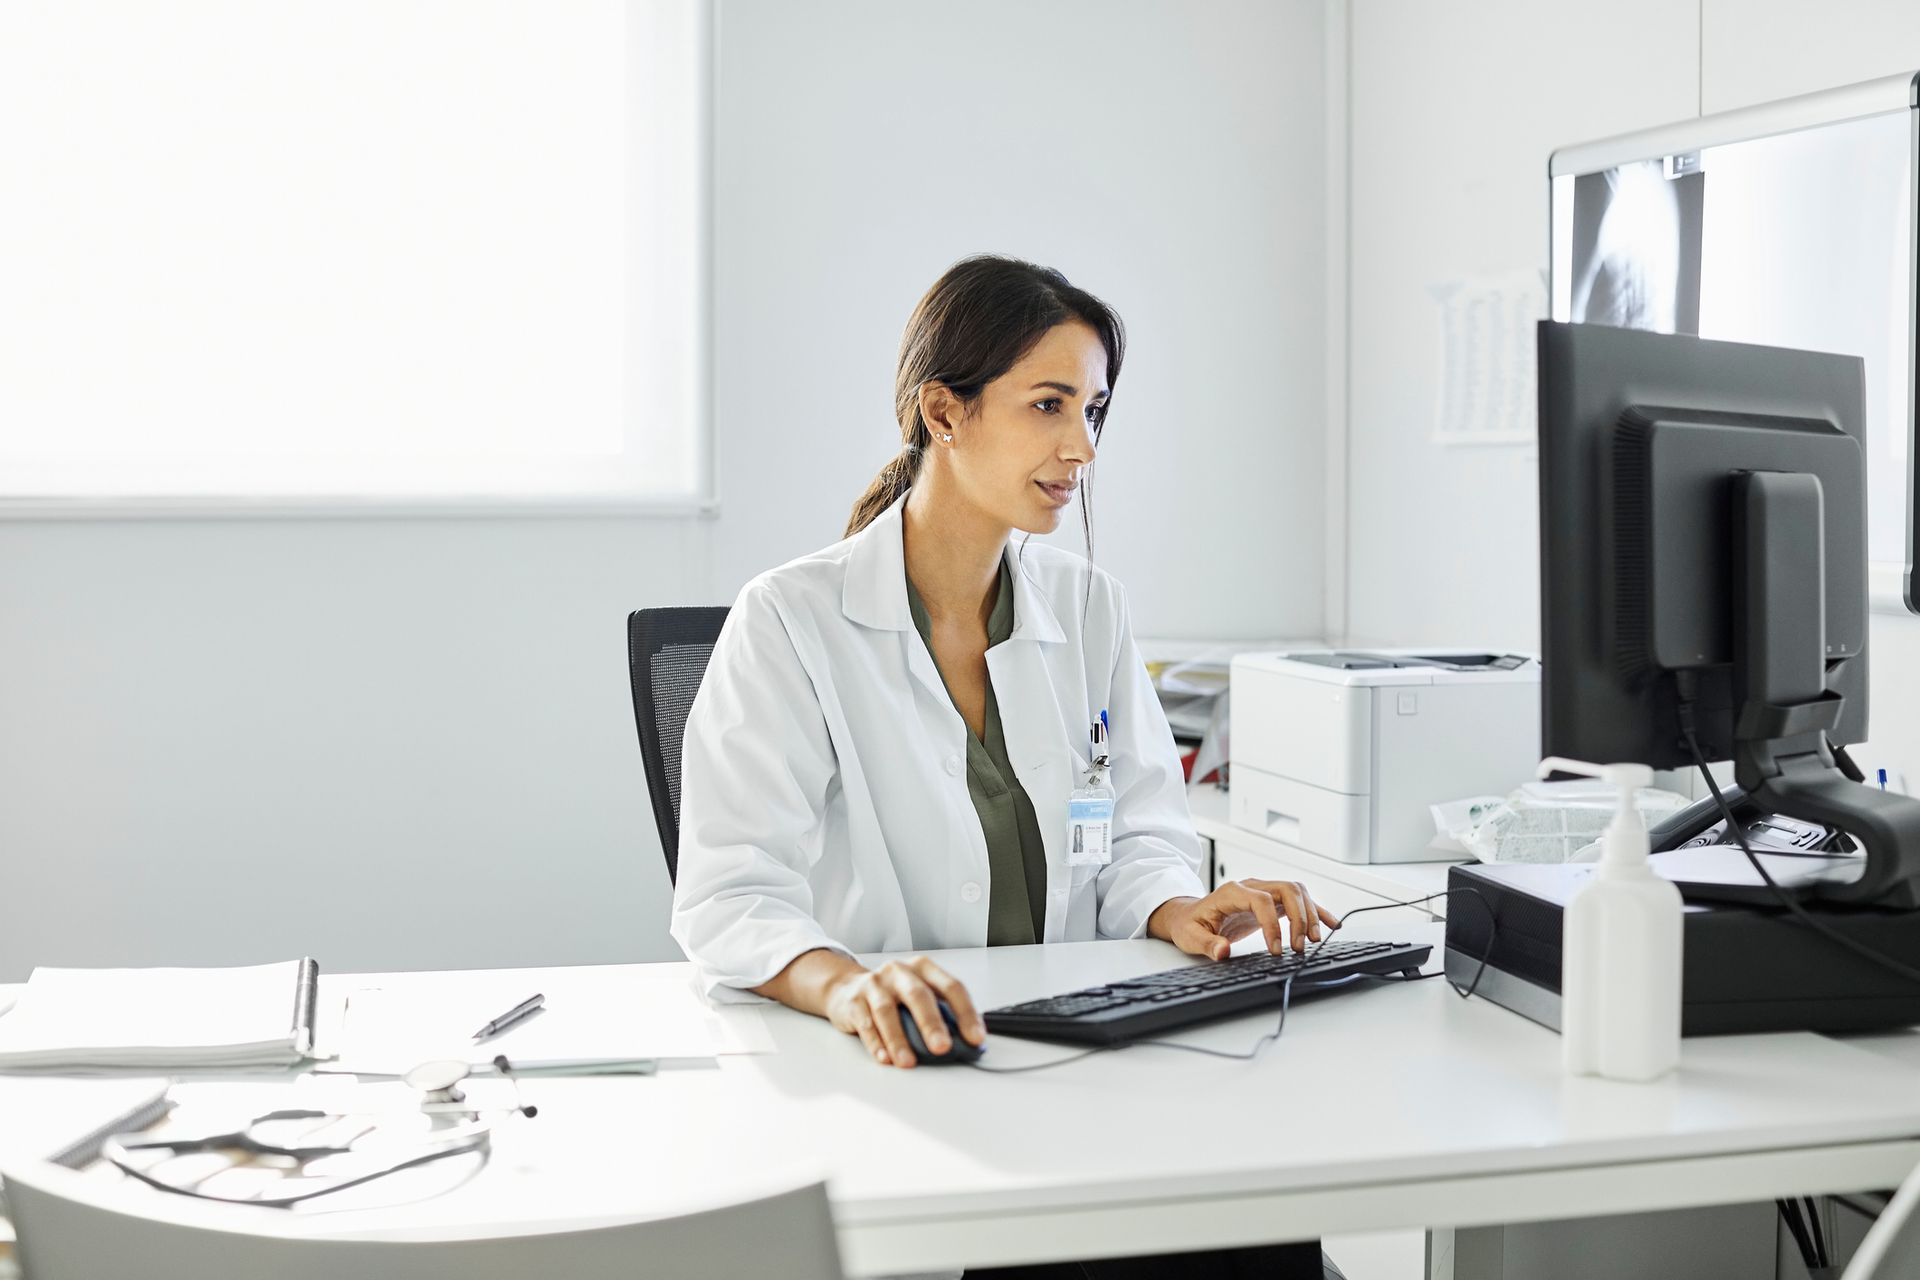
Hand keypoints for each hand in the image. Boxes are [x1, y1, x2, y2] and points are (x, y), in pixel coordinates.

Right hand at [821, 956, 985, 1068]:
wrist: (848, 989)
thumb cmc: (894, 995)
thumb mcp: (919, 994)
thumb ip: (941, 1013)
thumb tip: (966, 1044)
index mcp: (923, 968)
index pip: (951, 987)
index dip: (966, 1013)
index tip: (975, 1038)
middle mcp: (899, 972)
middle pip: (918, 996)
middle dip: (931, 1024)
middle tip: (942, 1047)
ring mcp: (875, 985)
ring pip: (887, 1011)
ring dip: (899, 1039)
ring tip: (908, 1061)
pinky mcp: (854, 1001)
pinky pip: (866, 1024)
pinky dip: (876, 1043)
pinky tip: (885, 1058)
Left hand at [1148, 879, 1341, 960]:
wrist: (1188, 916)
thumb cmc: (1189, 925)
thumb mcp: (1190, 937)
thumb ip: (1207, 945)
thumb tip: (1223, 951)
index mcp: (1231, 892)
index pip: (1262, 899)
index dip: (1273, 924)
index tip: (1276, 949)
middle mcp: (1250, 887)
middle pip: (1286, 889)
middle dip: (1299, 917)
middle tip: (1300, 946)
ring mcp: (1263, 891)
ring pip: (1296, 892)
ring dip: (1310, 914)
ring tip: (1314, 940)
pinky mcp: (1271, 901)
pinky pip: (1298, 901)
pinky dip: (1316, 911)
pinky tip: (1331, 923)